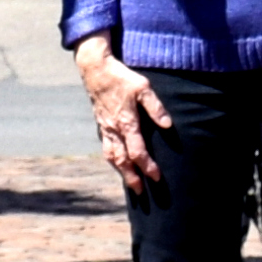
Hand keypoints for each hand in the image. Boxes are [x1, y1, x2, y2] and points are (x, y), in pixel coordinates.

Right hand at [78, 41, 168, 196]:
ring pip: (111, 155)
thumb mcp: (142, 87)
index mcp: (126, 122)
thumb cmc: (121, 77)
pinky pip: (105, 146)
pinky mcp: (101, 123)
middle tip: (139, 192)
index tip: (156, 178)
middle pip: (122, 160)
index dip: (147, 166)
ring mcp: (105, 127)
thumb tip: (167, 125)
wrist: (95, 69)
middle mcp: (114, 129)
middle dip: (131, 177)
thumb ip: (155, 107)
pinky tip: (116, 161)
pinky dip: (112, 158)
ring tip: (128, 182)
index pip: (137, 152)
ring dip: (120, 171)